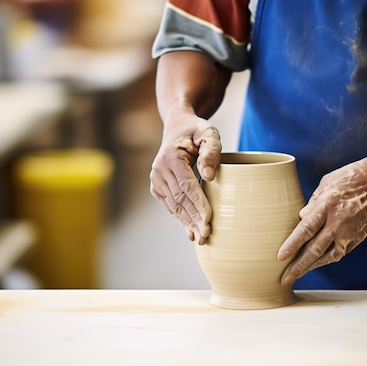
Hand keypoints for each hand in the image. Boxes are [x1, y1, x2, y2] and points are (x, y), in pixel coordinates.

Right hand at [149, 108, 221, 244]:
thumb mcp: (208, 133)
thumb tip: (210, 175)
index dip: (198, 204)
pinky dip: (181, 219)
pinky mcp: (157, 187)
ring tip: (201, 238)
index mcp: (170, 157)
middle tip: (207, 235)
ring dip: (188, 223)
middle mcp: (159, 170)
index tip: (209, 219)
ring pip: (174, 206)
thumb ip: (211, 151)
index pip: (187, 186)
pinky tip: (190, 231)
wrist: (178, 127)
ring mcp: (156, 179)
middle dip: (194, 219)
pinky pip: (171, 205)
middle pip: (180, 199)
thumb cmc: (196, 130)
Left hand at [277, 157, 366, 284]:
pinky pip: (340, 252)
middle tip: (284, 279)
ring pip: (328, 256)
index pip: (306, 230)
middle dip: (298, 267)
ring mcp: (350, 232)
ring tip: (298, 275)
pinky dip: (327, 259)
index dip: (292, 245)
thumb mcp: (326, 183)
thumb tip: (301, 218)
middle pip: (315, 250)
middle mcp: (338, 222)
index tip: (280, 258)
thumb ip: (312, 202)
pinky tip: (317, 263)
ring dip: (312, 267)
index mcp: (327, 206)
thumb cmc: (352, 176)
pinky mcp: (360, 237)